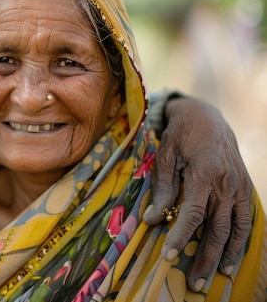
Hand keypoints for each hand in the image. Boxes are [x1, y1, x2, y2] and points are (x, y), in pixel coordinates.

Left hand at [142, 96, 251, 291]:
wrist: (207, 117)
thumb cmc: (181, 136)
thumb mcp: (166, 156)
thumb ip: (162, 188)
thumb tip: (153, 219)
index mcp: (206, 172)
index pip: (193, 213)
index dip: (181, 236)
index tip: (169, 255)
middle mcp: (228, 182)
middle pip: (217, 228)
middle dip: (205, 257)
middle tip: (194, 282)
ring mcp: (240, 186)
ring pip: (235, 228)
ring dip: (225, 255)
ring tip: (213, 277)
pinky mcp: (245, 189)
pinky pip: (246, 220)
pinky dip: (240, 241)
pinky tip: (230, 258)